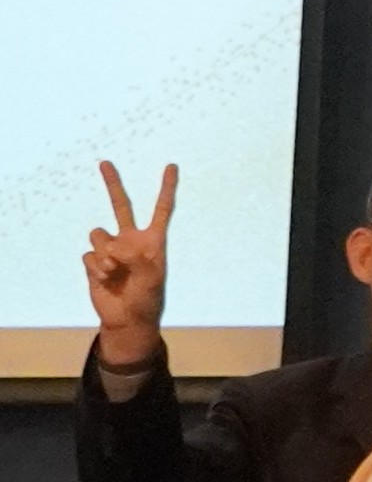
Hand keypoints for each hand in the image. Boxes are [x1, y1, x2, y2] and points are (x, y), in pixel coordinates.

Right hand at [81, 159, 173, 347]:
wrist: (127, 318)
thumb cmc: (147, 299)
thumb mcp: (151, 279)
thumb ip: (137, 259)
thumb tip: (116, 247)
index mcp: (153, 241)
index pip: (162, 209)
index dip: (166, 188)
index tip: (172, 166)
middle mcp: (131, 240)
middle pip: (121, 206)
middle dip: (113, 184)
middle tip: (105, 162)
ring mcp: (112, 249)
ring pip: (98, 234)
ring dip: (104, 253)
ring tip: (114, 270)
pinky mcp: (95, 261)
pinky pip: (89, 254)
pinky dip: (96, 267)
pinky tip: (105, 278)